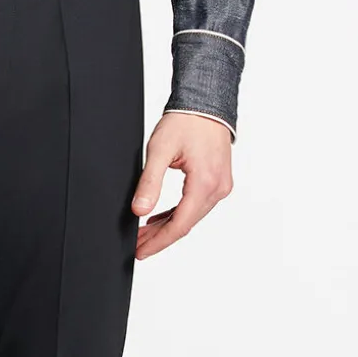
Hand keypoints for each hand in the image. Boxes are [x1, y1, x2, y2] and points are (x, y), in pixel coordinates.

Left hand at [131, 111, 232, 259]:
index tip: (141, 252)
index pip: (180, 224)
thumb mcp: (160, 150)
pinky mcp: (218, 181)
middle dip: (160, 237)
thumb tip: (139, 210)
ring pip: (191, 216)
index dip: (159, 242)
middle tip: (137, 245)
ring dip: (168, 226)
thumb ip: (149, 183)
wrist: (206, 104)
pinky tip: (159, 218)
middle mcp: (218, 188)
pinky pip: (196, 205)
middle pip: (186, 224)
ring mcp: (221, 186)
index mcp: (205, 183)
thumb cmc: (185, 122)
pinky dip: (178, 214)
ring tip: (143, 234)